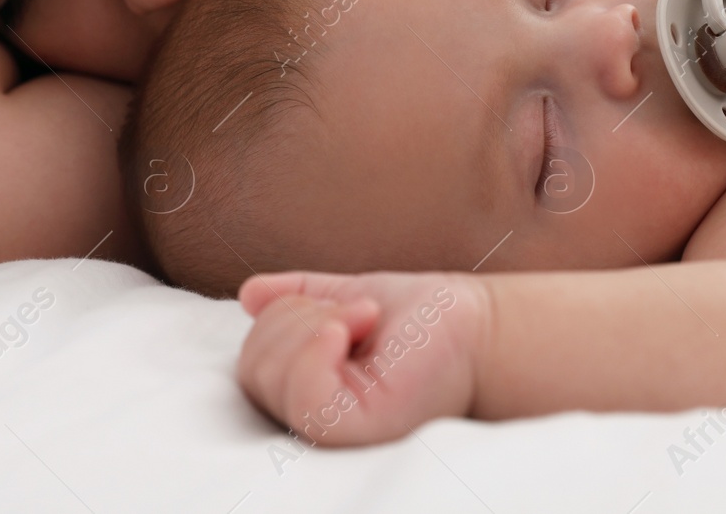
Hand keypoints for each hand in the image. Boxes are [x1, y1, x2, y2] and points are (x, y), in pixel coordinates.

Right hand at [237, 271, 489, 445]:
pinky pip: (303, 397)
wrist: (476, 323)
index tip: (342, 305)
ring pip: (271, 378)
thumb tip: (249, 295)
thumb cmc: (420, 316)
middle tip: (358, 312)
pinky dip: (316, 349)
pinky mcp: (358, 429)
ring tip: (367, 319)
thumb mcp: (344, 295)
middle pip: (251, 369)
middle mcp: (315, 421)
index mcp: (306, 392)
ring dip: (316, 322)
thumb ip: (297, 297)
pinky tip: (351, 330)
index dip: (282, 316)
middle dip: (298, 316)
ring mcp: (335, 430)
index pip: (250, 363)